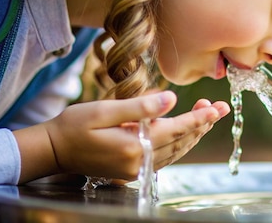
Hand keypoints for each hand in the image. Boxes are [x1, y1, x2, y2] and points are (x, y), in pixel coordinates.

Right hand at [16, 91, 228, 181]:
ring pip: (175, 151)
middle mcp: (139, 163)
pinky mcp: (132, 171)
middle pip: (180, 142)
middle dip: (202, 124)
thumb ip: (140, 107)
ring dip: (192, 133)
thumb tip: (171, 99)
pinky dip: (178, 143)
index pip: (176, 130)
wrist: (54, 150)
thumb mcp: (104, 110)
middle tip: (218, 107)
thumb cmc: (74, 125)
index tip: (217, 108)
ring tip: (206, 115)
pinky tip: (184, 131)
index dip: (199, 119)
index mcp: (134, 146)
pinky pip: (165, 157)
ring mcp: (136, 170)